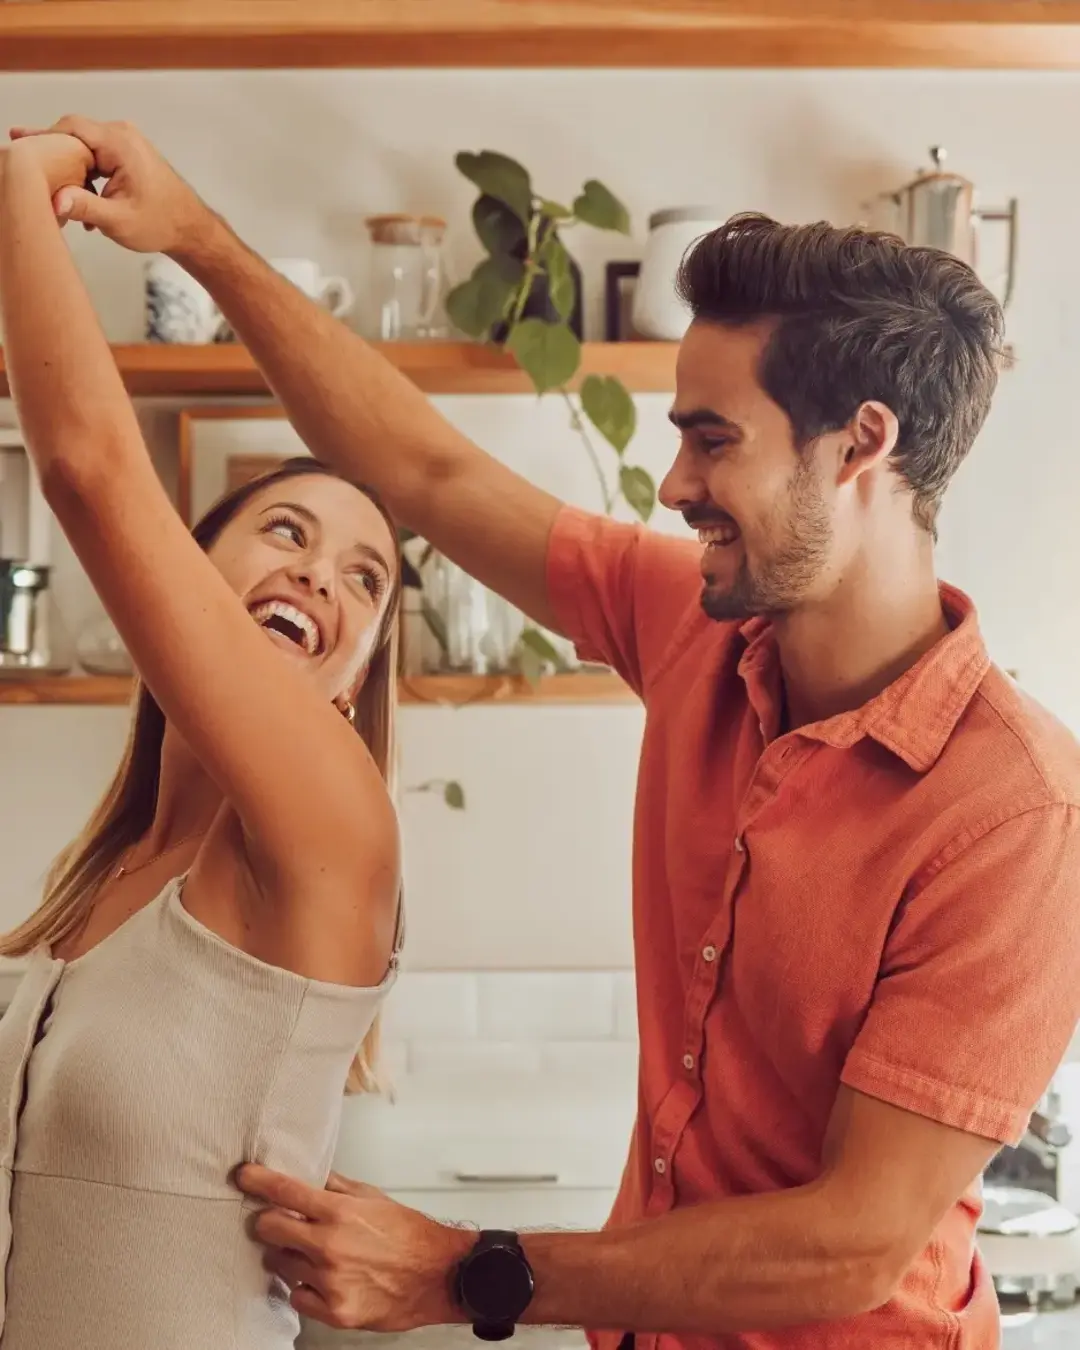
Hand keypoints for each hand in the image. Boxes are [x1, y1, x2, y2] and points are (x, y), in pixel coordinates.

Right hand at [8, 116, 214, 256]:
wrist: (189, 227)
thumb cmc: (160, 224)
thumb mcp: (119, 220)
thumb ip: (86, 207)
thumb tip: (55, 200)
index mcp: (120, 144)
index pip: (70, 128)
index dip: (43, 136)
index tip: (20, 144)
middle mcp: (122, 135)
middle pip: (73, 134)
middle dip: (53, 154)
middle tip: (30, 169)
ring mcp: (126, 141)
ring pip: (83, 146)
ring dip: (71, 169)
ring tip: (59, 193)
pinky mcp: (126, 152)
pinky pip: (94, 154)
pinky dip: (84, 173)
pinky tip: (80, 198)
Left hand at [236, 1164, 472, 1330]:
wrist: (438, 1275)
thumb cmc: (410, 1234)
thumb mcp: (375, 1198)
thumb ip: (337, 1187)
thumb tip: (309, 1174)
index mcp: (340, 1212)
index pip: (285, 1190)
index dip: (258, 1180)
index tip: (243, 1175)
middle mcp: (330, 1246)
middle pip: (269, 1229)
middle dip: (269, 1222)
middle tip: (279, 1222)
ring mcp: (329, 1281)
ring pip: (280, 1263)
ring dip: (289, 1256)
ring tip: (314, 1254)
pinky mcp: (334, 1311)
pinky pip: (296, 1297)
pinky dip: (304, 1288)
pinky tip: (323, 1280)